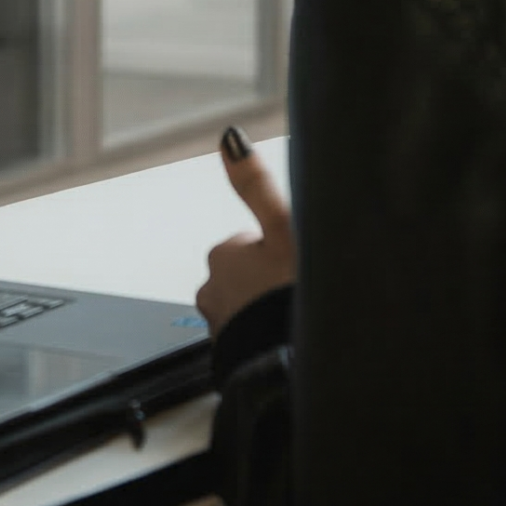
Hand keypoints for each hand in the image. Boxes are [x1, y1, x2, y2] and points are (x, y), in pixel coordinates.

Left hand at [194, 128, 295, 337]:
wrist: (290, 366)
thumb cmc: (287, 297)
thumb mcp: (285, 229)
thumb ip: (257, 185)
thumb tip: (230, 139)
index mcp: (223, 254)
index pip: (253, 242)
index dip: (281, 250)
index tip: (295, 263)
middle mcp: (211, 289)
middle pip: (249, 274)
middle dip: (269, 282)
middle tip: (295, 293)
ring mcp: (219, 325)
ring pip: (250, 307)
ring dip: (267, 311)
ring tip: (291, 320)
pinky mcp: (230, 355)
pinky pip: (251, 338)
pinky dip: (265, 337)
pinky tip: (284, 341)